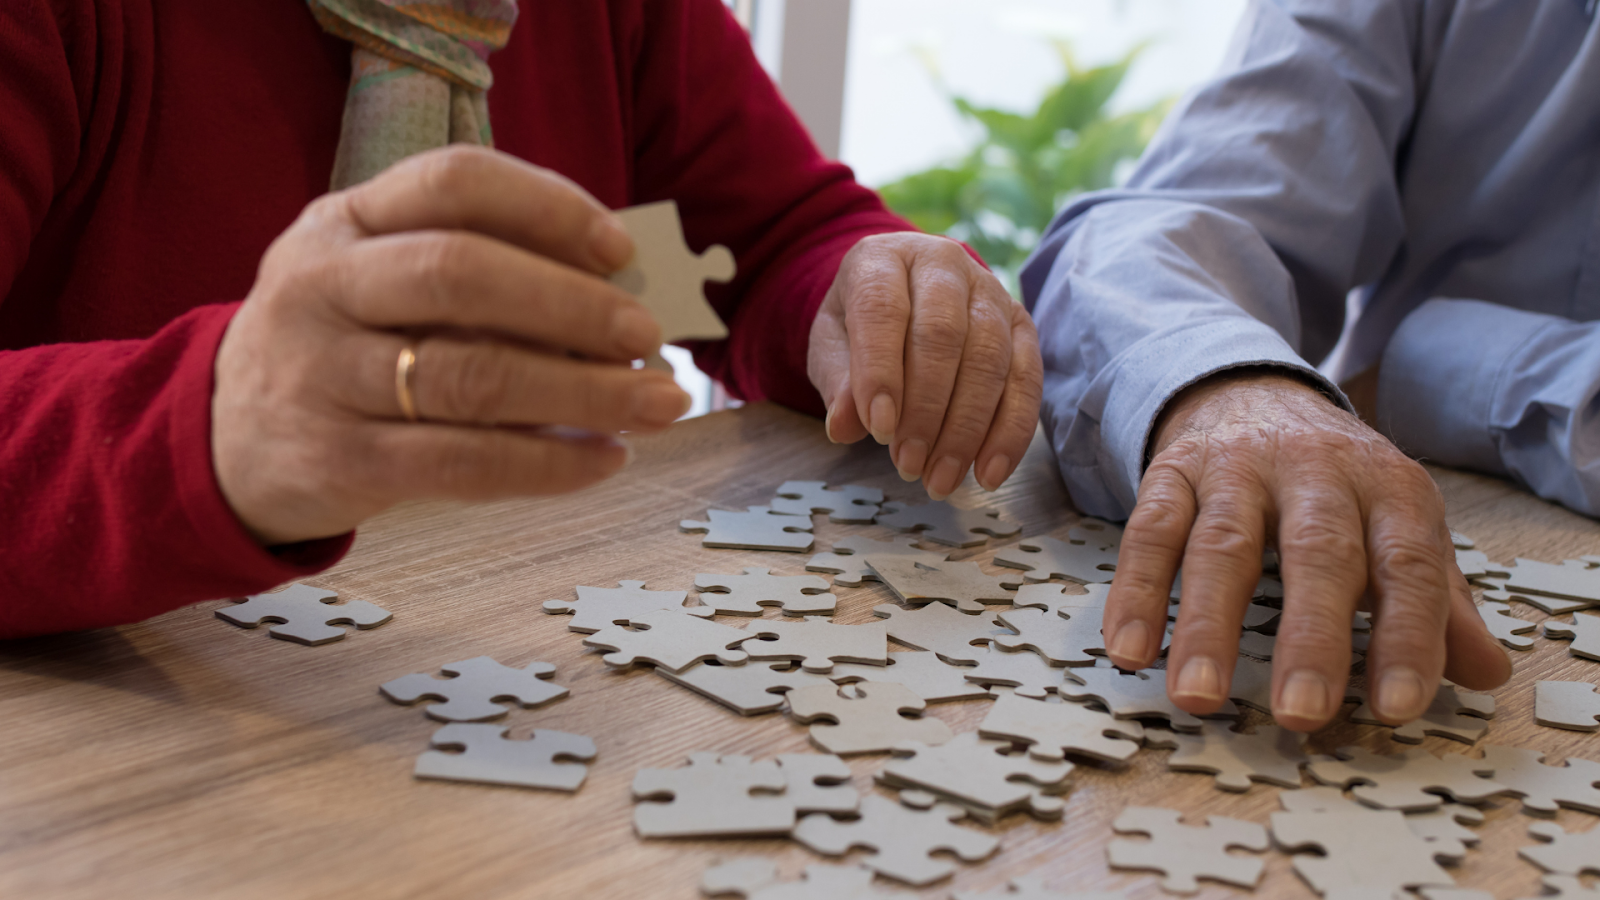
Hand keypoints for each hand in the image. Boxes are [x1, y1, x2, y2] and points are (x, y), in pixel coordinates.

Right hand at [212, 147, 689, 545]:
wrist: (222, 439)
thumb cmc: (345, 345)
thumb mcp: (380, 280)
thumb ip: (478, 272)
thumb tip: (620, 295)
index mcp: (344, 220)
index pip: (451, 183)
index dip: (545, 207)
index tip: (620, 249)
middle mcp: (322, 285)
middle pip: (460, 273)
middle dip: (572, 304)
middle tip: (646, 335)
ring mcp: (320, 374)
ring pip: (469, 376)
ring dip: (582, 392)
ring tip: (654, 402)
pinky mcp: (335, 460)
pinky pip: (460, 461)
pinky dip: (546, 463)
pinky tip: (603, 459)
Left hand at [807, 233, 1042, 498]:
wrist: (899, 297)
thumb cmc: (860, 326)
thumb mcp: (831, 347)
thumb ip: (837, 382)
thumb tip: (844, 426)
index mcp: (883, 258)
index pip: (884, 310)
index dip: (882, 373)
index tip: (878, 431)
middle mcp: (943, 264)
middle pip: (943, 335)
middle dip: (926, 410)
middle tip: (908, 466)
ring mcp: (990, 290)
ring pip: (989, 359)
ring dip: (966, 429)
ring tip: (940, 479)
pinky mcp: (1022, 324)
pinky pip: (1027, 379)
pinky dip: (1011, 432)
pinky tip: (990, 473)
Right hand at [1101, 370, 1510, 731]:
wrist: (1257, 394)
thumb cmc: (1338, 487)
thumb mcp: (1399, 529)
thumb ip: (1438, 602)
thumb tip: (1487, 674)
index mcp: (1389, 488)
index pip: (1408, 566)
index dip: (1407, 637)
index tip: (1394, 708)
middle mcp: (1316, 470)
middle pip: (1317, 553)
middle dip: (1310, 637)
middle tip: (1300, 712)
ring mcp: (1237, 466)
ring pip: (1222, 545)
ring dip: (1208, 625)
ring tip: (1197, 697)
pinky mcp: (1173, 469)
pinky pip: (1150, 531)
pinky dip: (1137, 591)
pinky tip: (1130, 649)